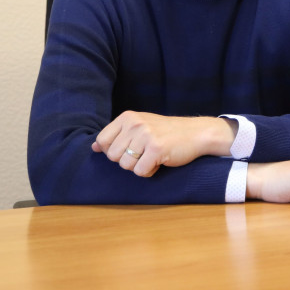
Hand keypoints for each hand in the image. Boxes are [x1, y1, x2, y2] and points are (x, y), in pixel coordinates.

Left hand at [92, 111, 235, 177]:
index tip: (130, 148)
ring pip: (126, 166)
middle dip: (127, 160)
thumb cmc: (166, 132)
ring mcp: (146, 136)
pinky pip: (141, 172)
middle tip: (144, 153)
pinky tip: (159, 161)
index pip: (102, 141)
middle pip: (113, 157)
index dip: (114, 151)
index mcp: (127, 117)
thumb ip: (117, 135)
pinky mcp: (156, 149)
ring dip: (139, 166)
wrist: (196, 133)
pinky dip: (150, 171)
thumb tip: (94, 147)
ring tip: (152, 156)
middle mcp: (135, 124)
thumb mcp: (139, 127)